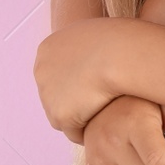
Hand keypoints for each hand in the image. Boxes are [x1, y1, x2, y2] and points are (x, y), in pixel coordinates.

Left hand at [34, 16, 143, 142]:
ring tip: (108, 113)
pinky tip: (108, 125)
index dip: (79, 78)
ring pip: (64, 114)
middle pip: (57, 94)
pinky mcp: (60, 116)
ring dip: (82, 116)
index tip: (99, 81)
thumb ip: (90, 44)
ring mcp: (48, 96)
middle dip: (76, 99)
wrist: (122, 56)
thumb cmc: (121, 41)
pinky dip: (90, 130)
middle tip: (103, 100)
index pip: (59, 70)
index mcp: (49, 49)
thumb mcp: (100, 33)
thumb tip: (101, 50)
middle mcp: (42, 72)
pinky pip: (75, 132)